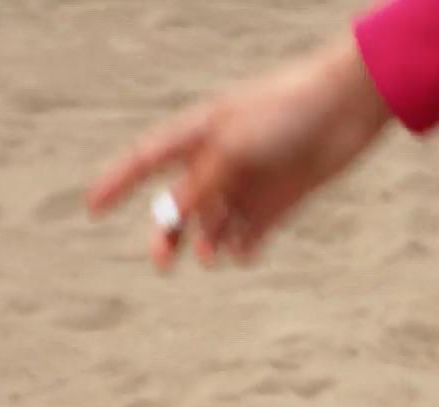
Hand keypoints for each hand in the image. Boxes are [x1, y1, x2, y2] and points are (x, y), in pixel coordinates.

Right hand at [85, 34, 392, 269]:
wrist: (346, 109)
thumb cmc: (285, 113)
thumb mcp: (233, 148)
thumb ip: (201, 185)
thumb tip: (172, 219)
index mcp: (199, 132)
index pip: (146, 159)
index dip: (117, 182)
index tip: (92, 209)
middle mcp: (219, 160)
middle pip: (178, 205)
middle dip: (167, 234)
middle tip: (161, 264)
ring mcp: (248, 183)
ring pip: (213, 226)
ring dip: (208, 243)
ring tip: (215, 253)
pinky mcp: (278, 202)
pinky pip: (248, 236)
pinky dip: (242, 249)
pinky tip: (246, 249)